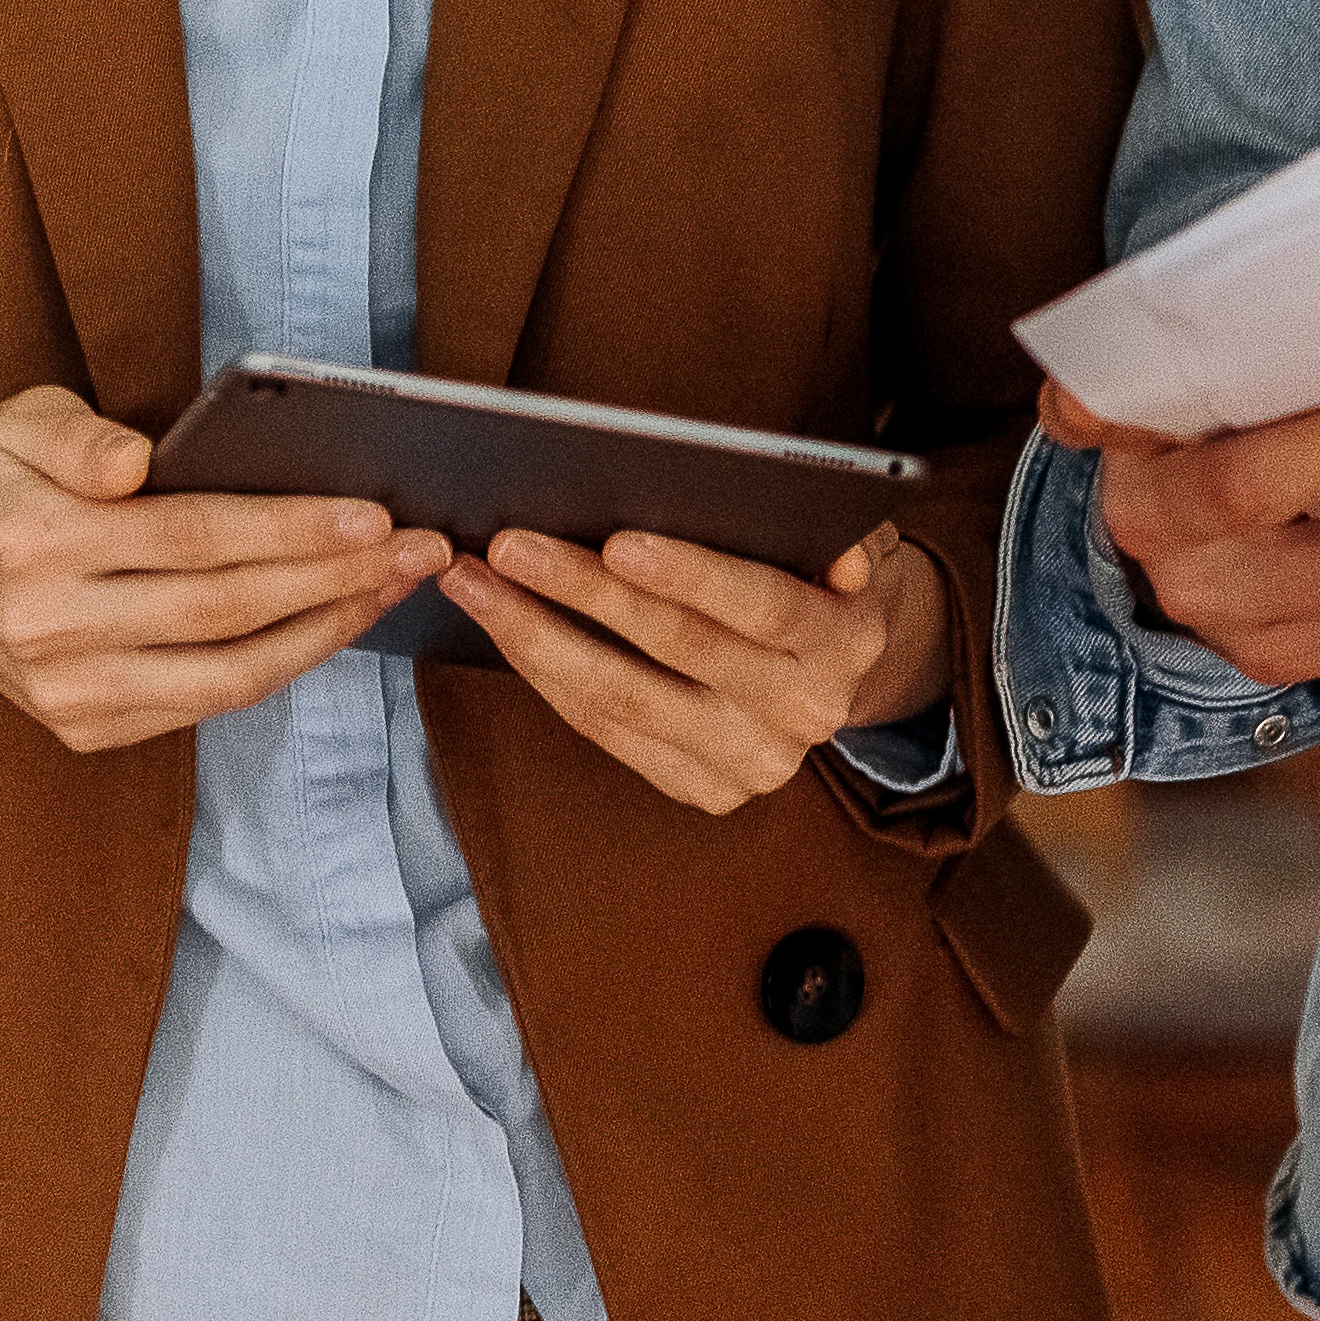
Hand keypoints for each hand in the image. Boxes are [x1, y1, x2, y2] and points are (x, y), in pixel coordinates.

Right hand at [0, 387, 446, 753]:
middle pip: (224, 609)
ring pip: (226, 675)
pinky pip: (203, 705)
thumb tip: (134, 463)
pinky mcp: (82, 730)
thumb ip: (76, 434)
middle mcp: (47, 627)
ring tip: (390, 589)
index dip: (292, 529)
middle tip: (420, 548)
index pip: (192, 536)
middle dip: (336, 579)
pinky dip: (277, 667)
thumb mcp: (15, 419)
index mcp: (33, 539)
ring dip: (324, 633)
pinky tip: (328, 624)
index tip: (376, 514)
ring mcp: (64, 692)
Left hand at [435, 522, 954, 813]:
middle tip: (508, 547)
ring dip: (537, 637)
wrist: (833, 667)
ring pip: (624, 698)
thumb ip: (840, 531)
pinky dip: (547, 677)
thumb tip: (839, 555)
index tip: (615, 541)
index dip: (691, 575)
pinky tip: (503, 628)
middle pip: (677, 648)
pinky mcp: (707, 789)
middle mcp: (804, 713)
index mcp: (843, 641)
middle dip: (583, 592)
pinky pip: (607, 730)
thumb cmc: (815, 572)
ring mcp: (753, 762)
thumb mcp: (842, 537)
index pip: (762, 606)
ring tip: (475, 583)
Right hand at [1043, 368, 1319, 692]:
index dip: (1124, 397)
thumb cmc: (1223, 414)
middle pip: (1250, 492)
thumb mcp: (1203, 365)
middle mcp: (1154, 531)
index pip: (1109, 410)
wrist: (1187, 536)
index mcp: (1125, 438)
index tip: (1202, 365)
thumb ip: (1231, 322)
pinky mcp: (1275, 658)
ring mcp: (1215, 608)